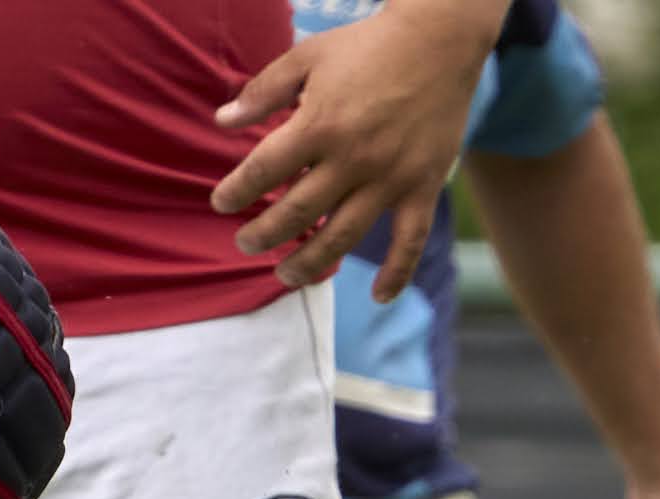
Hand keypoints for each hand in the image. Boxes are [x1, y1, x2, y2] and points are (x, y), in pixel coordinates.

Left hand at [212, 0, 494, 301]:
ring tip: (286, 275)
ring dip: (310, 263)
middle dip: (264, 235)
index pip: (264, 169)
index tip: (221, 204)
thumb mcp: (308, 56)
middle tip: (246, 244)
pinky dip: (396, 272)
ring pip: (342, 236)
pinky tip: (379, 296)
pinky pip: (409, 241)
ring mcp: (389, 179)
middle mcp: (352, 159)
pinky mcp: (422, 188)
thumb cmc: (367, 47)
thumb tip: (222, 122)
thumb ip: (263, 91)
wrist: (438, 41)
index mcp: (319, 125)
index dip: (237, 190)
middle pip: (298, 213)